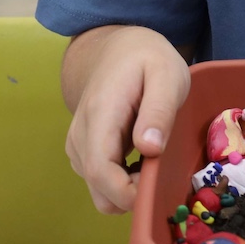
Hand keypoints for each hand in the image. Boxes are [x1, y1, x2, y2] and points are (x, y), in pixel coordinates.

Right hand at [63, 26, 190, 214]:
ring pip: (100, 191)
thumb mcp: (166, 74)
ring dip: (129, 189)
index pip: (101, 171)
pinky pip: (101, 182)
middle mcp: (81, 135)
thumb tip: (150, 148)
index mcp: (100, 115)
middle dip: (134, 196)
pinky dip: (123, 182)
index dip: (128, 193)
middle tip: (163, 172)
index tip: (158, 188)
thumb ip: (159, 110)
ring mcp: (78, 145)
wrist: (117, 48)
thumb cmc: (146, 59)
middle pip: (100, 189)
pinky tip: (142, 159)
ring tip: (154, 159)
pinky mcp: (83, 151)